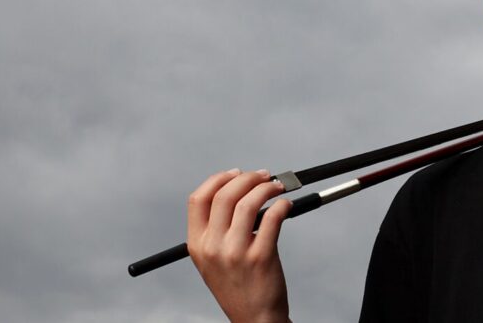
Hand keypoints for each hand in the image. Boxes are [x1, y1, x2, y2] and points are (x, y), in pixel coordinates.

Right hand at [187, 168, 292, 322]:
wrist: (254, 318)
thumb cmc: (237, 287)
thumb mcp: (212, 260)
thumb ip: (216, 230)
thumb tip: (238, 192)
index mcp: (196, 245)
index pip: (198, 199)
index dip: (218, 179)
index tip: (235, 174)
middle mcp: (212, 247)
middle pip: (225, 194)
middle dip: (247, 178)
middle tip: (263, 176)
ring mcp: (235, 252)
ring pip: (249, 202)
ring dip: (267, 187)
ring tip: (277, 187)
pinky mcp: (261, 256)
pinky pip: (272, 218)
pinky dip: (281, 204)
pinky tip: (285, 205)